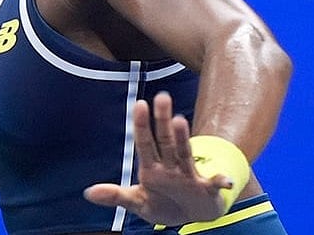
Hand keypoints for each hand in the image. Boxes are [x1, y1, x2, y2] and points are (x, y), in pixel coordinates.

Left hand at [83, 92, 232, 225]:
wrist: (191, 217)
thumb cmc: (164, 204)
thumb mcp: (138, 202)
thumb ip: (115, 196)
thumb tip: (88, 193)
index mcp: (152, 168)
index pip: (145, 143)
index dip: (141, 124)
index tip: (138, 103)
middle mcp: (171, 167)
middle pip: (165, 140)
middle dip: (162, 120)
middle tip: (162, 97)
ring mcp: (189, 176)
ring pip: (185, 154)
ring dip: (183, 138)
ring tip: (180, 121)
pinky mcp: (205, 190)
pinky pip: (213, 185)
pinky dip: (219, 181)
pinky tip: (224, 179)